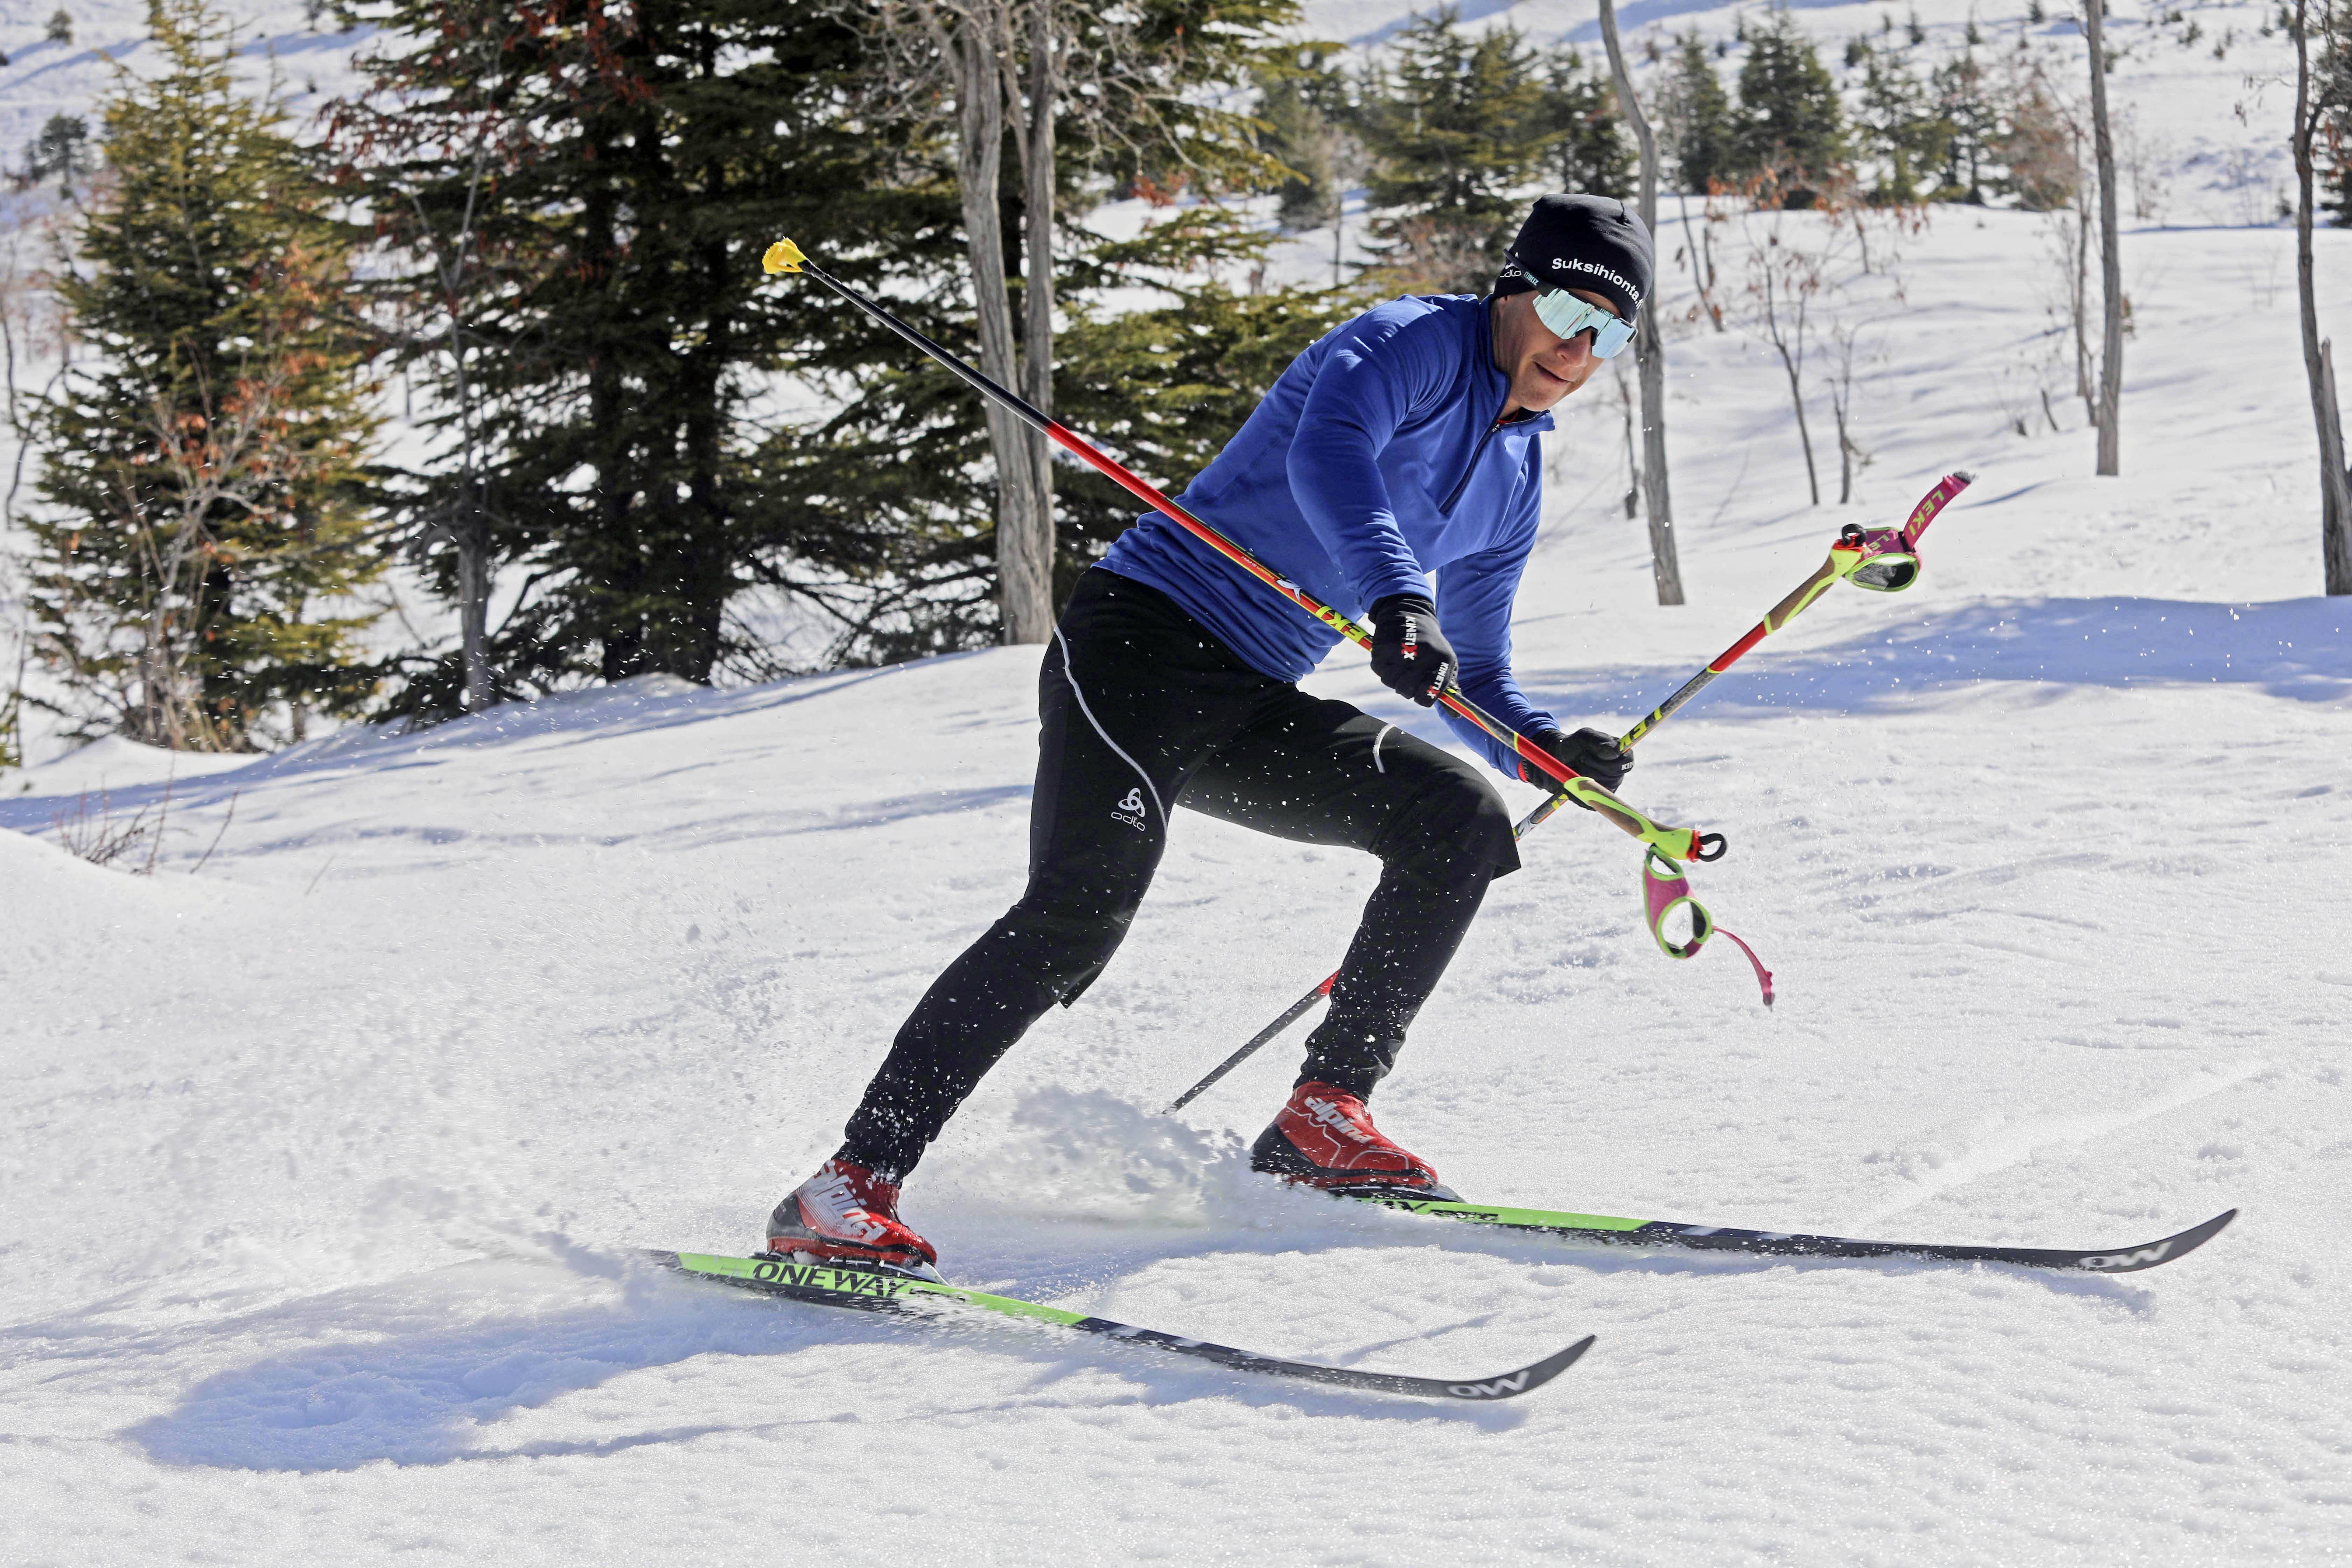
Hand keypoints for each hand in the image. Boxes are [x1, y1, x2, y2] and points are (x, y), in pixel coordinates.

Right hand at [1367, 595, 1456, 706]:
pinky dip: (1382, 666)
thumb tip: (1456, 716)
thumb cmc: (1431, 645)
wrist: (1410, 613)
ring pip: (1390, 682)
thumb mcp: (1445, 662)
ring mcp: (1402, 650)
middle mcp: (1424, 655)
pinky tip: (1390, 655)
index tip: (1420, 689)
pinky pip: (1378, 669)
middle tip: (1407, 674)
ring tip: (1399, 663)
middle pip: (1406, 691)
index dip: (1421, 697)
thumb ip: (1449, 688)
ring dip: (1392, 676)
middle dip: (1405, 687)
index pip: (1428, 697)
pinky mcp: (1384, 645)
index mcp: (1442, 661)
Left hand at [1517, 727, 1631, 793]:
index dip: (1612, 762)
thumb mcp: (1584, 736)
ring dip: (1584, 778)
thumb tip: (1615, 752)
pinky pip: (1590, 799)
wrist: (1557, 759)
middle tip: (1582, 758)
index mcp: (1619, 756)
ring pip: (1601, 789)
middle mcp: (1617, 773)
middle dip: (1593, 767)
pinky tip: (1572, 780)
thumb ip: (1599, 741)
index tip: (1594, 754)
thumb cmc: (1574, 745)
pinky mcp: (1597, 799)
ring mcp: (1608, 787)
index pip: (1627, 763)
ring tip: (1576, 767)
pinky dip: (1577, 790)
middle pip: (1614, 778)